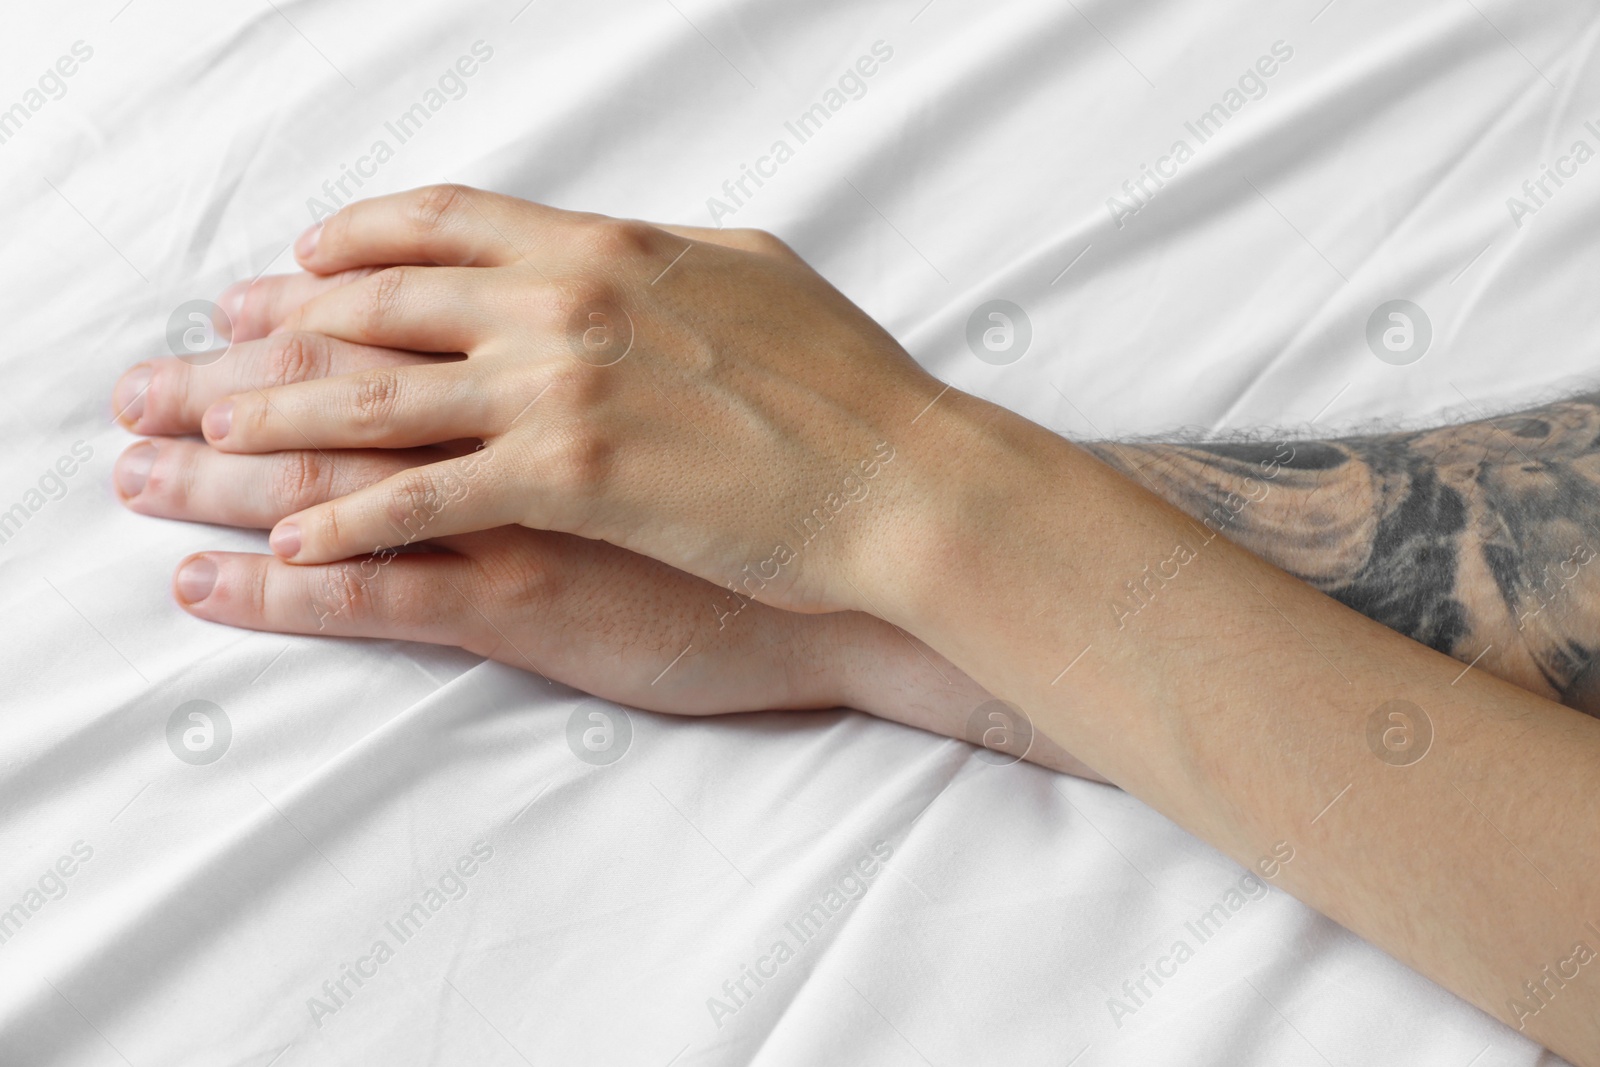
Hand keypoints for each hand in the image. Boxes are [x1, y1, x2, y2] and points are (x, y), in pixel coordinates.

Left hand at [199, 186, 947, 614]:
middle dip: (289, 324)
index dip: (362, 235)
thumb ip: (663, 260)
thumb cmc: (848, 385)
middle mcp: (565, 304)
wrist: (898, 476)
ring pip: (381, 397)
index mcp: (607, 248)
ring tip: (218, 440)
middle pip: (386, 302)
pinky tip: (299, 547)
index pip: (446, 220)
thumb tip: (621, 250)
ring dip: (286, 417)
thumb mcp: (754, 277)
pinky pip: (425, 499)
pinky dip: (352, 522)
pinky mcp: (568, 482)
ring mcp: (561, 390)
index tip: (310, 258)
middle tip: (223, 345)